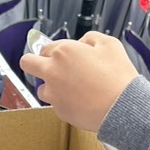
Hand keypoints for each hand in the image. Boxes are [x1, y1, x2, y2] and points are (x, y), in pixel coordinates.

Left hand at [20, 32, 139, 131]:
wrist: (122, 108)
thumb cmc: (118, 76)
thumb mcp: (110, 45)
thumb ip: (91, 38)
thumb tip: (83, 43)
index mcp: (63, 52)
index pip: (46, 47)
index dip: (56, 51)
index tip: (64, 56)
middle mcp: (52, 71)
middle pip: (27, 63)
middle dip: (34, 63)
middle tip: (50, 68)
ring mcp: (53, 93)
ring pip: (41, 88)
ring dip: (52, 87)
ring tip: (73, 89)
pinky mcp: (59, 111)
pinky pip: (56, 104)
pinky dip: (65, 103)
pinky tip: (82, 102)